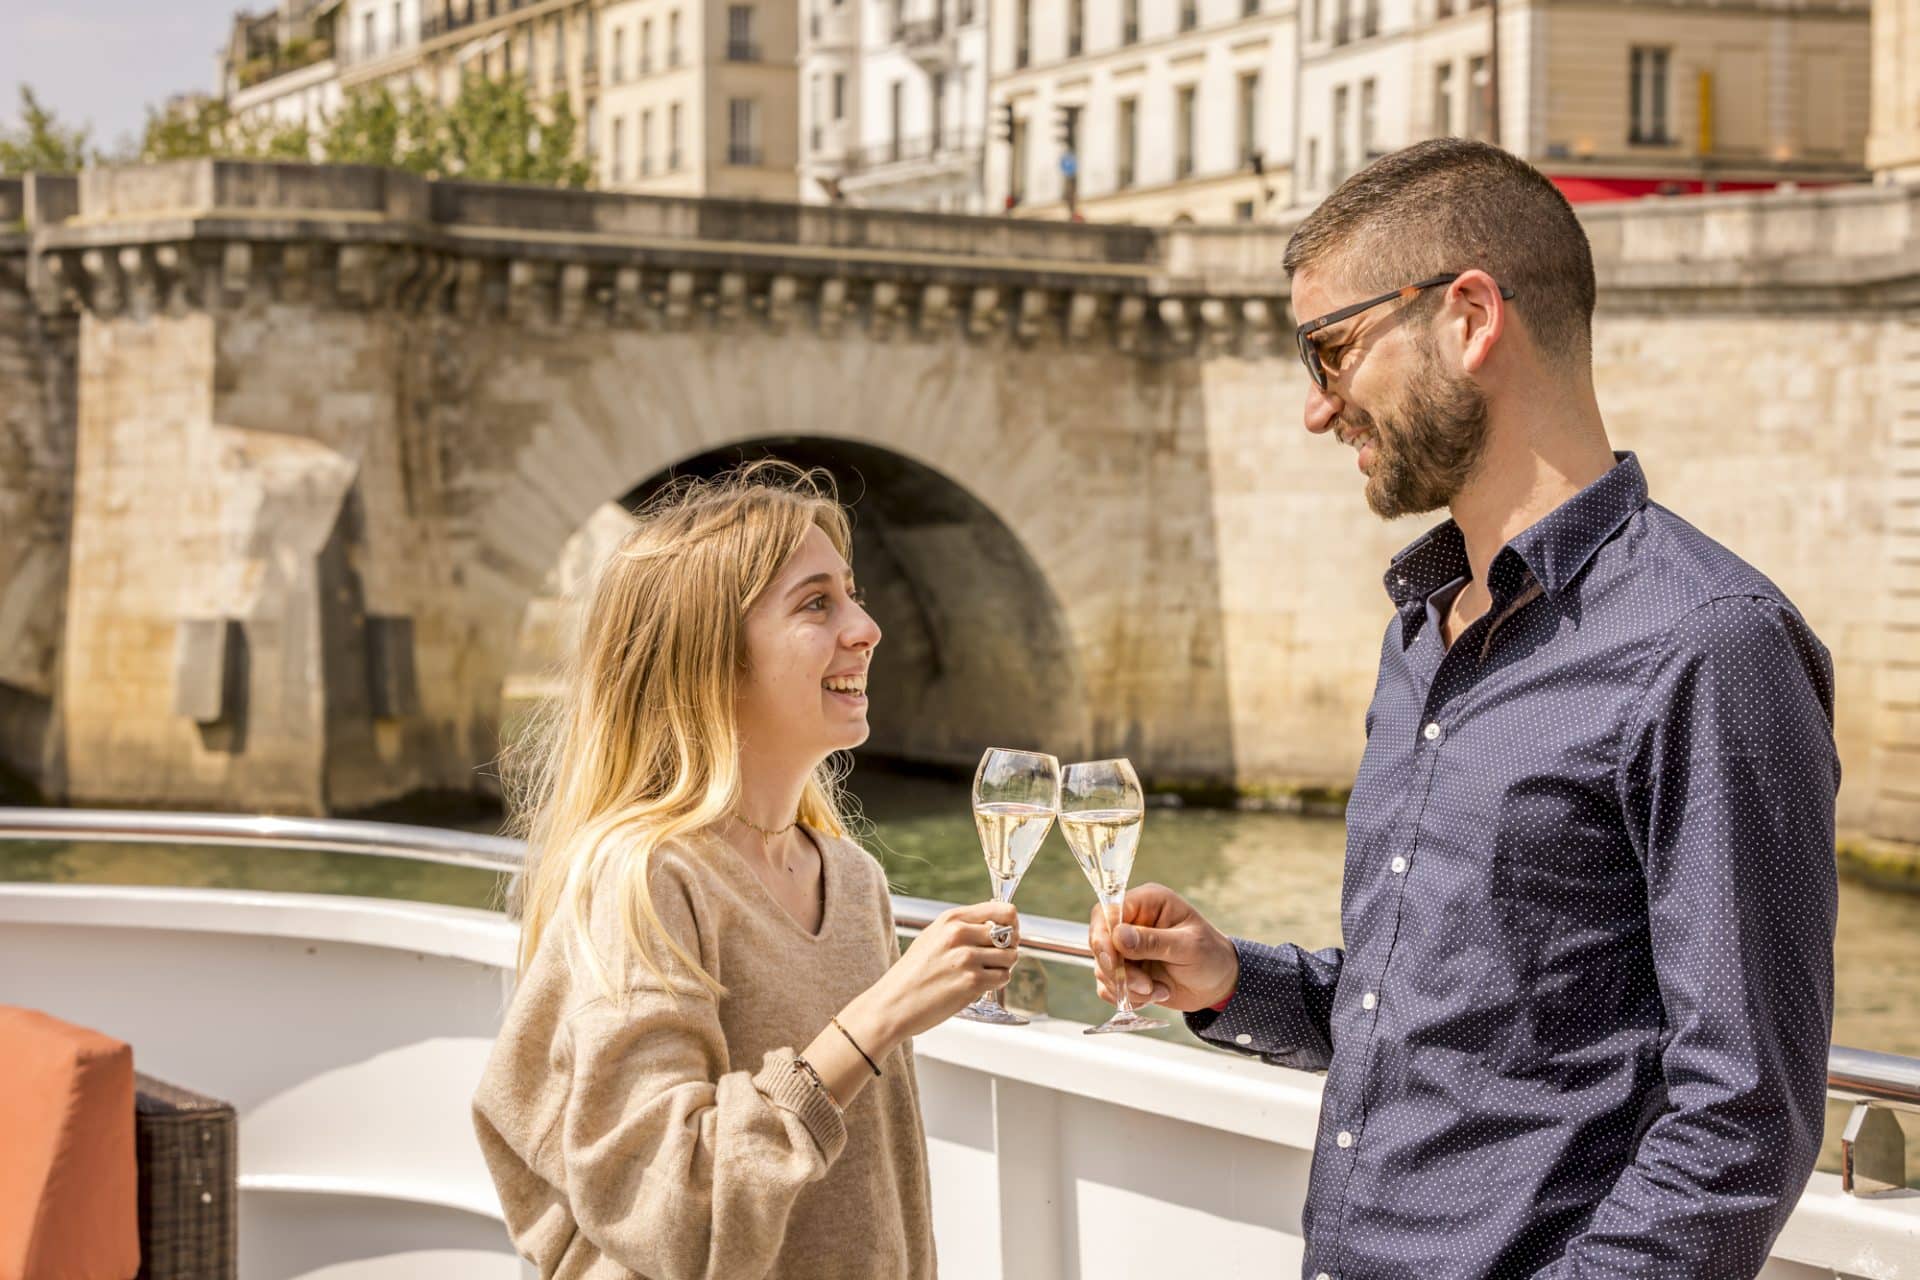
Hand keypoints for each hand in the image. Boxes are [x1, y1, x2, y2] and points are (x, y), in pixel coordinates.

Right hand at [851, 902, 1019, 1047]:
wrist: (893, 1003)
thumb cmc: (912, 973)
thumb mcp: (933, 936)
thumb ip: (962, 927)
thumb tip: (996, 925)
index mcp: (952, 919)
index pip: (1004, 910)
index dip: (1012, 923)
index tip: (1009, 933)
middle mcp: (960, 934)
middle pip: (1011, 935)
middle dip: (1007, 948)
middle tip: (993, 959)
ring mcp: (967, 958)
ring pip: (1011, 957)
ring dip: (1002, 967)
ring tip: (983, 973)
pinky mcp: (972, 982)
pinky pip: (1003, 978)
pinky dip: (996, 983)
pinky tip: (978, 985)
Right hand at [1090, 883, 1236, 1012]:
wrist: (1218, 984)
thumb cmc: (1211, 956)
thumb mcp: (1188, 947)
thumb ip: (1153, 941)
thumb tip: (1118, 936)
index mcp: (1148, 903)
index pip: (1108, 912)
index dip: (1103, 937)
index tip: (1113, 962)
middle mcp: (1132, 922)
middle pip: (1100, 942)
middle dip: (1119, 970)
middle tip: (1146, 986)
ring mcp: (1127, 948)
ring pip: (1103, 968)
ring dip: (1128, 987)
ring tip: (1159, 991)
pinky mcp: (1126, 970)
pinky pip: (1109, 986)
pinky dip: (1129, 997)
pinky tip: (1155, 995)